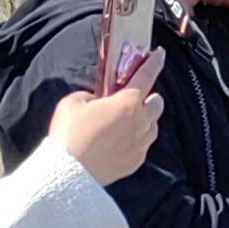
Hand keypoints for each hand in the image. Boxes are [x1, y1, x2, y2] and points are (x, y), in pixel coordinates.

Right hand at [42, 53, 165, 185]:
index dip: (154, 62)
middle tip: (134, 99)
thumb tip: (98, 100)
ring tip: (125, 123)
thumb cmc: (69, 134)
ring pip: (152, 126)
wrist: (68, 173)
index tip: (159, 54)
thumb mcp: (73, 103)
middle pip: (157, 103)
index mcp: (128, 102)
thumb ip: (91, 96)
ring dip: (144, 121)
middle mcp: (141, 122)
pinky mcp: (137, 161)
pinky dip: (135, 140)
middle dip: (149, 98)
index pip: (147, 75)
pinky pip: (142, 146)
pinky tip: (119, 142)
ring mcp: (142, 143)